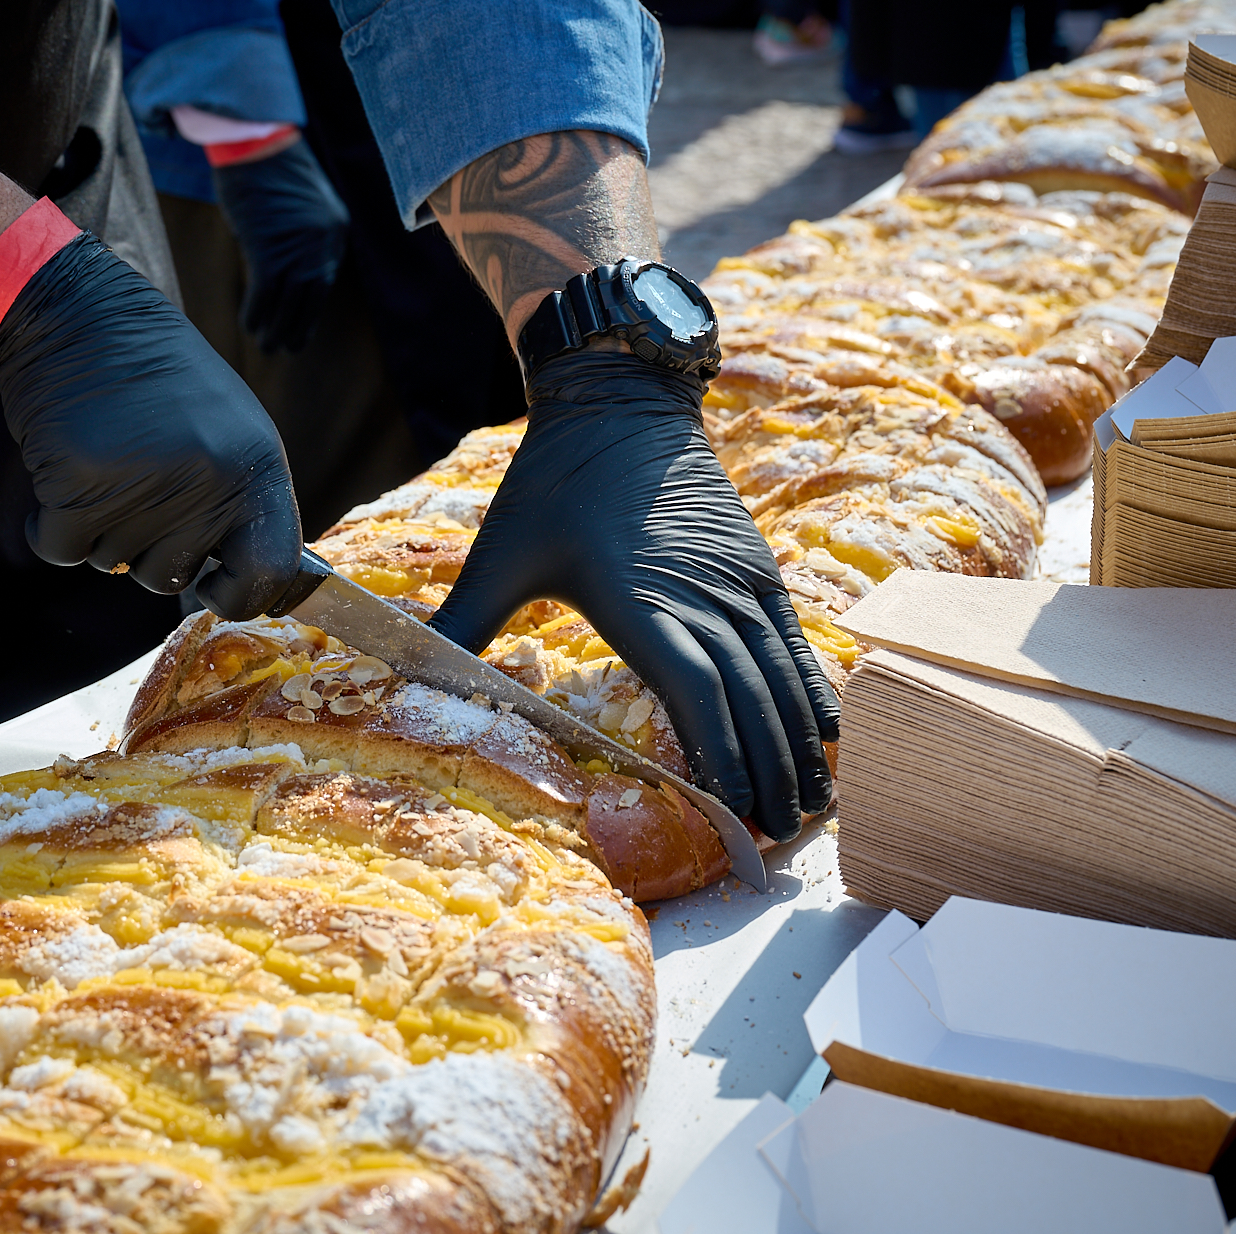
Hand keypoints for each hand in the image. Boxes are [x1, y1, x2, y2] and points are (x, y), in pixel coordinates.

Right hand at [0, 232, 302, 616]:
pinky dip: (51, 526)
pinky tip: (62, 473)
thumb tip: (250, 586)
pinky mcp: (77, 483)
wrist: (83, 314)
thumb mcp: (229, 430)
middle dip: (145, 548)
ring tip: (106, 460)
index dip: (241, 596)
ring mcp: (142, 483)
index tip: (214, 587)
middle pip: (169, 577)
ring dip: (99, 528)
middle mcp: (207, 479)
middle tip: (136, 481)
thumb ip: (240, 502)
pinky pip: (60, 550)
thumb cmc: (158, 378)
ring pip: (111, 564)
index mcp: (255, 465)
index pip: (268, 570)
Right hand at [211, 134, 349, 353]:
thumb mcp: (297, 202)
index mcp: (335, 230)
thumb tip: (287, 269)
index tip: (300, 323)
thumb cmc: (268, 167)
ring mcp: (297, 248)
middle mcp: (323, 242)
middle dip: (299, 326)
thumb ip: (301, 234)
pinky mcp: (269, 250)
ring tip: (266, 346)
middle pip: (312, 296)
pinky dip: (256, 314)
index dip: (310, 306)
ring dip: (276, 328)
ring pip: (289, 302)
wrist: (254, 139)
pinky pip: (265, 294)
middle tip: (288, 347)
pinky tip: (248, 326)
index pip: (325, 278)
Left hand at [428, 349, 838, 840]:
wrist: (619, 398)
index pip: (697, 692)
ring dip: (799, 742)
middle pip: (749, 698)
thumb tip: (406, 678)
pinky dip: (812, 689)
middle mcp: (699, 594)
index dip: (722, 756)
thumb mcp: (500, 551)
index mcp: (640, 599)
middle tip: (779, 838)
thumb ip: (461, 623)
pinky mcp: (754, 565)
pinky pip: (794, 638)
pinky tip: (828, 732)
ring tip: (810, 804)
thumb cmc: (553, 478)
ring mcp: (735, 578)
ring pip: (780, 673)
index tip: (731, 811)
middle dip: (767, 771)